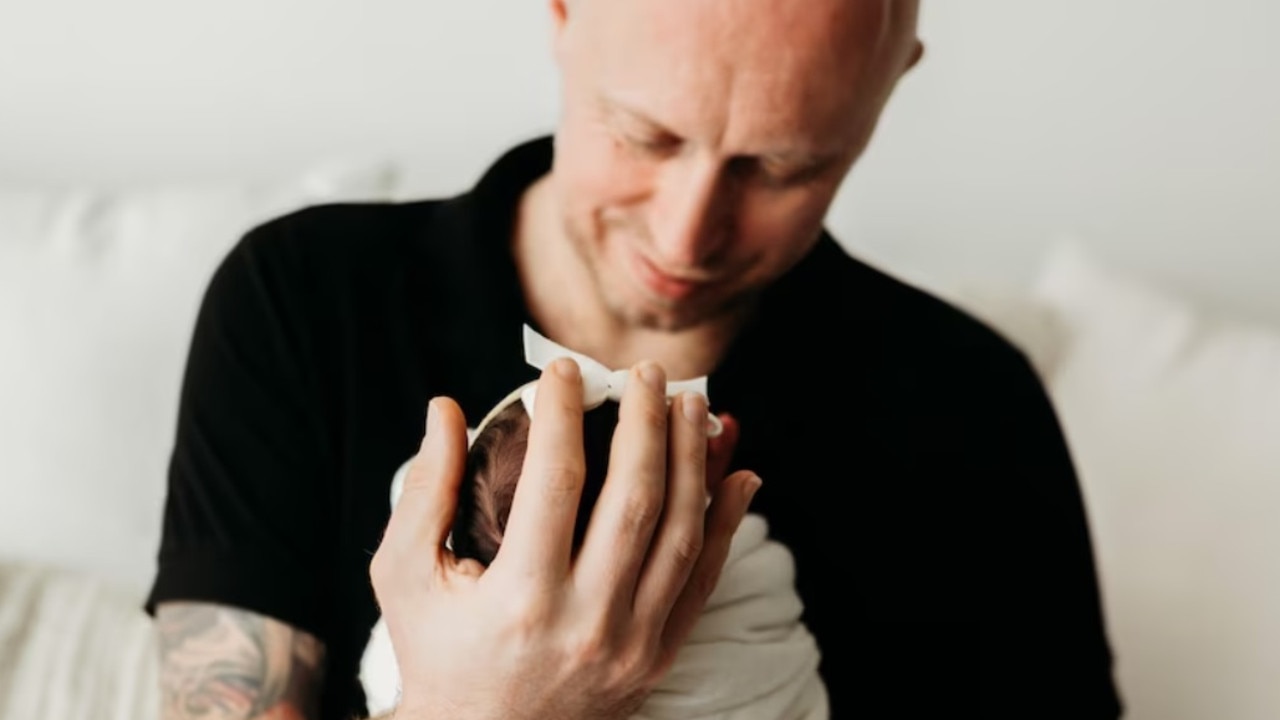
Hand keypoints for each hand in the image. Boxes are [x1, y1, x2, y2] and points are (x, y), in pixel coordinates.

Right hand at [369, 358, 759, 719]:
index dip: (564, 412)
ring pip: (681, 532)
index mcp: (520, 598)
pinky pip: (704, 579)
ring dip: (694, 460)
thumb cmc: (436, 654)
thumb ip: (424, 491)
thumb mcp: (403, 577)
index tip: (566, 369)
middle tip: (647, 373)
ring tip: (694, 404)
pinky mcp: (658, 656)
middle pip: (634, 499)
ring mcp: (632, 643)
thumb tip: (446, 408)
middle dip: (647, 423)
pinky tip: (739, 475)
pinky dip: (728, 523)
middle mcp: (586, 621)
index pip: (556, 480)